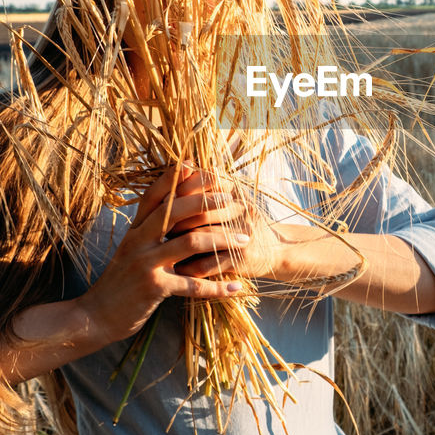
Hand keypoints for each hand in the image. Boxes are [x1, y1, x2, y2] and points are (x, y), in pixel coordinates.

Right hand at [74, 164, 247, 344]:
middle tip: (232, 197)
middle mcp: (138, 241)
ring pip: (190, 243)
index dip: (174, 177)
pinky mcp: (154, 288)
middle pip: (175, 210)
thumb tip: (172, 208)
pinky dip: (218, 287)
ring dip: (222, 240)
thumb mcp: (131, 250)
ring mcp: (146, 263)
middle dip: (206, 201)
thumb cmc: (120, 282)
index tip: (195, 163)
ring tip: (245, 239)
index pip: (154, 195)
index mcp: (135, 230)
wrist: (94, 317)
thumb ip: (149, 229)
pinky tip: (237, 287)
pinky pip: (193, 284)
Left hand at [168, 167, 285, 281]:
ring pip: (202, 237)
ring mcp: (242, 234)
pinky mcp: (241, 259)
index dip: (182, 191)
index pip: (206, 184)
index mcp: (236, 191)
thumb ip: (210, 185)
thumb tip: (183, 166)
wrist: (278, 251)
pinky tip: (176, 269)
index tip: (162, 200)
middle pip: (201, 210)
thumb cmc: (246, 223)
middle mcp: (241, 209)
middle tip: (155, 228)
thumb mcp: (234, 199)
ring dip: (179, 245)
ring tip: (161, 249)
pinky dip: (190, 268)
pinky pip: (208, 264)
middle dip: (176, 220)